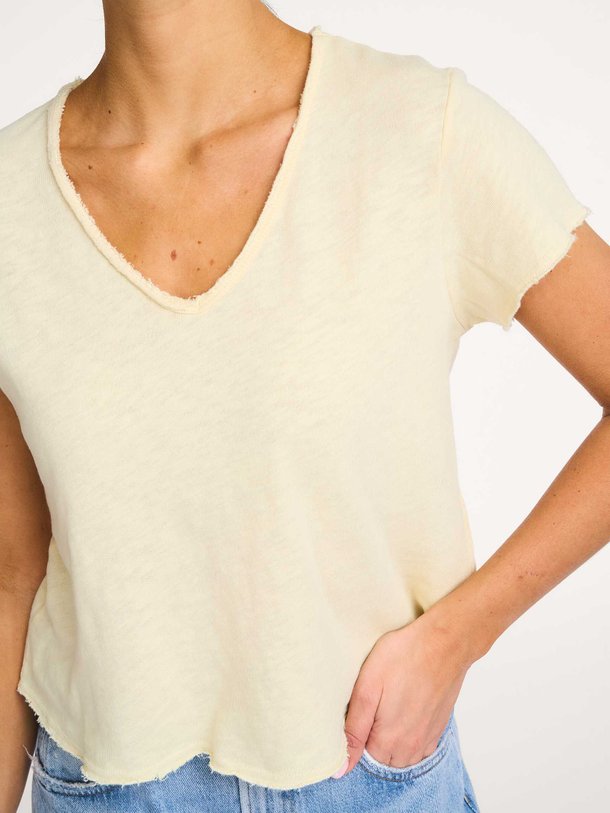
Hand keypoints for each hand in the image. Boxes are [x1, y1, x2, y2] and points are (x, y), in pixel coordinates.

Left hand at [340, 613, 472, 774]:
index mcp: (388, 741)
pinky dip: (409, 735)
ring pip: (401, 755)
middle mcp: (410, 748)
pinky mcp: (438, 727)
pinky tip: (405, 710)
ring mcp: (427, 738)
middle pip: (382, 759)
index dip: (355, 735)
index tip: (358, 711)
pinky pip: (419, 746)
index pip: (362, 758)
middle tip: (372, 705)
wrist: (445, 642)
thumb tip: (341, 768)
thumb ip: (353, 730)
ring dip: (392, 740)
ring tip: (388, 707)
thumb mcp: (367, 688)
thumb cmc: (403, 657)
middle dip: (372, 740)